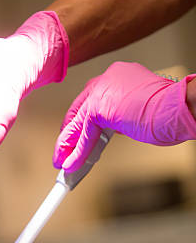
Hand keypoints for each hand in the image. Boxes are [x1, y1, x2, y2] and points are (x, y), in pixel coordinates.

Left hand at [53, 62, 195, 172]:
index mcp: (116, 77)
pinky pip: (85, 134)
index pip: (90, 101)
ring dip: (68, 147)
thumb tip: (106, 132)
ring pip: (79, 124)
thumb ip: (119, 118)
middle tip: (62, 153)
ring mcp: (102, 91)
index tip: (74, 137)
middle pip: (78, 110)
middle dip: (68, 135)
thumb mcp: (136, 114)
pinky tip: (72, 165)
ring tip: (62, 164)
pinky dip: (78, 152)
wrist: (181, 107)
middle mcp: (106, 80)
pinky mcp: (100, 107)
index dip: (80, 123)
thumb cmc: (170, 112)